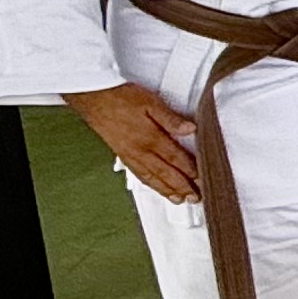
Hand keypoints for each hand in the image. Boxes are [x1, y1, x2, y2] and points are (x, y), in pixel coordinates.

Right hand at [64, 82, 200, 201]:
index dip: (191, 171)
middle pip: (166, 173)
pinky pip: (139, 174)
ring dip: (168, 190)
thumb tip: (191, 129)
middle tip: (196, 198)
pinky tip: (156, 187)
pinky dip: (151, 184)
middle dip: (183, 187)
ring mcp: (131, 155)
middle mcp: (141, 151)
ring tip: (180, 200)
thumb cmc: (121, 98)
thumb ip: (171, 118)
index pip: (176, 158)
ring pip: (153, 178)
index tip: (203, 180)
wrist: (94, 99)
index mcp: (150, 138)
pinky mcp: (123, 155)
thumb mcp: (151, 102)